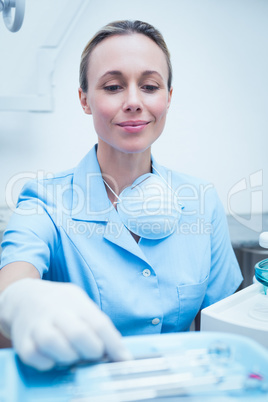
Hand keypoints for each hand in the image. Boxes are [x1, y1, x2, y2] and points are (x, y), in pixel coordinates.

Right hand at [0, 278, 130, 369]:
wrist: (24, 298)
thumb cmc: (59, 304)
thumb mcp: (81, 304)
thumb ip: (98, 324)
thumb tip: (117, 349)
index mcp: (75, 302)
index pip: (99, 323)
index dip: (114, 344)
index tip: (124, 359)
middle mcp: (56, 312)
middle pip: (77, 333)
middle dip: (92, 350)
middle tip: (95, 355)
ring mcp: (37, 325)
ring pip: (53, 343)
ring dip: (69, 356)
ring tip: (73, 356)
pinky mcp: (22, 340)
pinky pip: (34, 356)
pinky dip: (46, 362)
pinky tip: (53, 358)